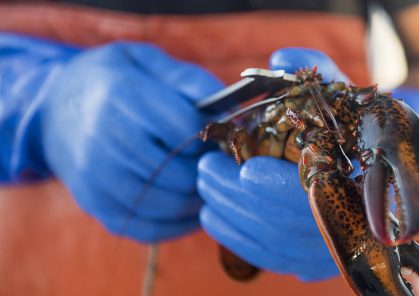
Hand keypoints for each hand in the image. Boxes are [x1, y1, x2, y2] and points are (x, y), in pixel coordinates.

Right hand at [38, 42, 223, 241]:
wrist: (53, 110)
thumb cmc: (112, 80)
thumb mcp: (146, 60)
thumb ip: (190, 80)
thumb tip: (230, 112)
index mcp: (122, 94)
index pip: (186, 128)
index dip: (211, 133)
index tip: (216, 132)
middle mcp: (104, 138)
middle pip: (179, 172)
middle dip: (207, 170)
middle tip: (216, 162)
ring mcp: (96, 177)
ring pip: (168, 204)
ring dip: (197, 199)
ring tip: (206, 182)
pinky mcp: (95, 205)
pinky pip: (147, 228)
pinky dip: (178, 224)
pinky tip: (191, 208)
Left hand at [198, 48, 345, 280]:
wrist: (385, 167)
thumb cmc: (355, 125)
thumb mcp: (339, 92)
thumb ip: (312, 73)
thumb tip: (281, 59)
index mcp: (364, 183)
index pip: (317, 197)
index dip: (277, 187)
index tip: (245, 168)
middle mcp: (355, 225)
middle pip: (287, 226)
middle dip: (239, 197)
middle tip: (207, 169)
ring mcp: (334, 249)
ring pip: (274, 246)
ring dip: (232, 216)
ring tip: (206, 185)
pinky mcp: (315, 263)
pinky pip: (271, 259)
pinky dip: (237, 239)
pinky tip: (214, 215)